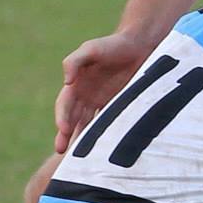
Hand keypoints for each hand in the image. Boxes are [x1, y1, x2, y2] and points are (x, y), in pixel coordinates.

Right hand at [54, 32, 152, 151]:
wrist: (140, 45)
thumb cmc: (113, 45)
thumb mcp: (91, 49)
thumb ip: (75, 61)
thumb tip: (66, 81)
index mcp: (76, 85)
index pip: (65, 106)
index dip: (62, 118)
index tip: (64, 130)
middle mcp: (86, 96)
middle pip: (73, 120)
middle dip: (66, 135)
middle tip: (62, 151)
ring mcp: (102, 103)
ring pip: (88, 125)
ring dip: (82, 140)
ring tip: (79, 157)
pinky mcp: (119, 106)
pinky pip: (110, 124)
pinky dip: (104, 137)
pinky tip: (104, 150)